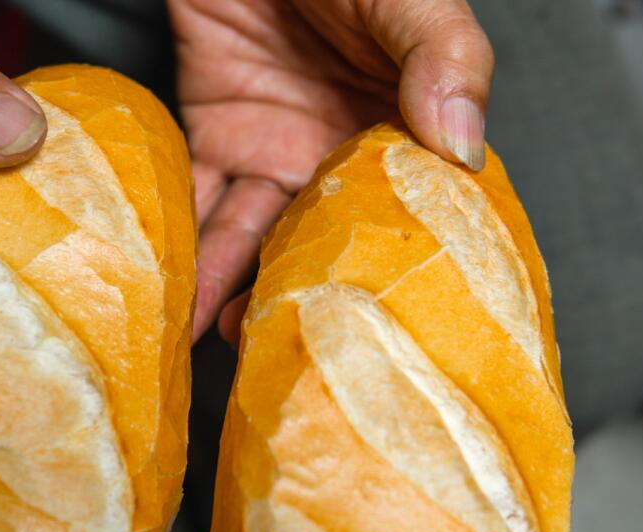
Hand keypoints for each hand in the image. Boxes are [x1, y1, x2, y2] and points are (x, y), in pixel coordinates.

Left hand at [169, 0, 494, 343]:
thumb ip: (443, 58)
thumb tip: (464, 149)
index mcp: (399, 131)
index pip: (407, 216)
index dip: (394, 274)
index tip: (382, 332)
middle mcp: (337, 153)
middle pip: (323, 244)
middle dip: (306, 304)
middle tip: (290, 362)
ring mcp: (273, 150)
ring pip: (255, 239)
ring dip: (237, 293)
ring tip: (225, 349)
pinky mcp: (213, 136)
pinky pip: (198, 203)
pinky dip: (187, 249)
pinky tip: (179, 297)